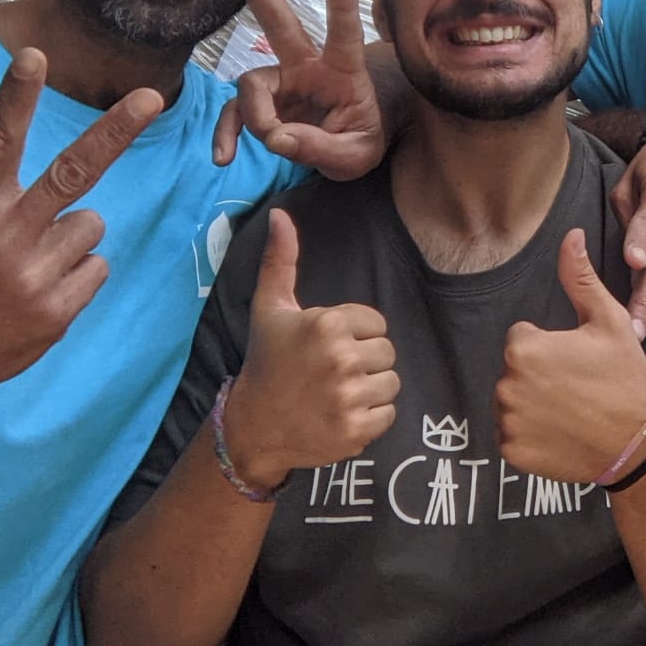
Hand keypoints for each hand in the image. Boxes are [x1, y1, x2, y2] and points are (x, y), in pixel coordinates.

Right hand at [0, 51, 160, 430]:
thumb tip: (22, 185)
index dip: (16, 97)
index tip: (34, 55)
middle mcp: (5, 237)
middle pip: (73, 171)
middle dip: (114, 129)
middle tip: (151, 97)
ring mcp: (34, 276)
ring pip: (90, 225)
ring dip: (69, 237)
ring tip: (28, 264)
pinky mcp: (57, 313)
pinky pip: (95, 267)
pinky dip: (76, 274)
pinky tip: (39, 291)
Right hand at [212, 0, 386, 179]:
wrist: (345, 157)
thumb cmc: (358, 144)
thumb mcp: (355, 156)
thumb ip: (321, 148)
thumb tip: (277, 138)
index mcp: (344, 72)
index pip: (345, 37)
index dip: (342, 8)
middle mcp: (308, 68)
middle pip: (283, 26)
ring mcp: (281, 83)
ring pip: (251, 83)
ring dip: (255, 113)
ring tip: (271, 140)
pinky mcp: (262, 104)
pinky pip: (235, 112)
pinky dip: (226, 133)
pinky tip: (223, 156)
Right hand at [222, 210, 398, 486]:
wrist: (254, 426)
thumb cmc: (267, 360)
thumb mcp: (270, 307)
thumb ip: (281, 259)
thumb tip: (280, 214)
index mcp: (327, 324)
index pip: (376, 323)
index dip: (354, 334)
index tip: (325, 347)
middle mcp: (341, 359)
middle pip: (387, 352)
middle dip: (364, 361)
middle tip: (331, 372)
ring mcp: (349, 398)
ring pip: (391, 383)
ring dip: (370, 389)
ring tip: (338, 392)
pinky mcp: (356, 431)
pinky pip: (388, 414)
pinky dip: (370, 417)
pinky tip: (342, 413)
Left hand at [497, 230, 645, 482]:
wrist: (636, 442)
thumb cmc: (624, 377)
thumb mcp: (609, 321)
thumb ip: (580, 278)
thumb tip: (571, 236)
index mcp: (523, 349)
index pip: (521, 337)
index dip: (550, 346)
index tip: (576, 360)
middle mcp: (506, 385)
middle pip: (513, 369)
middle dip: (538, 373)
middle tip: (575, 385)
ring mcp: (507, 422)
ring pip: (510, 401)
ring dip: (531, 402)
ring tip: (568, 409)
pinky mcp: (511, 451)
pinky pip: (511, 433)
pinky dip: (529, 434)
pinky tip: (559, 431)